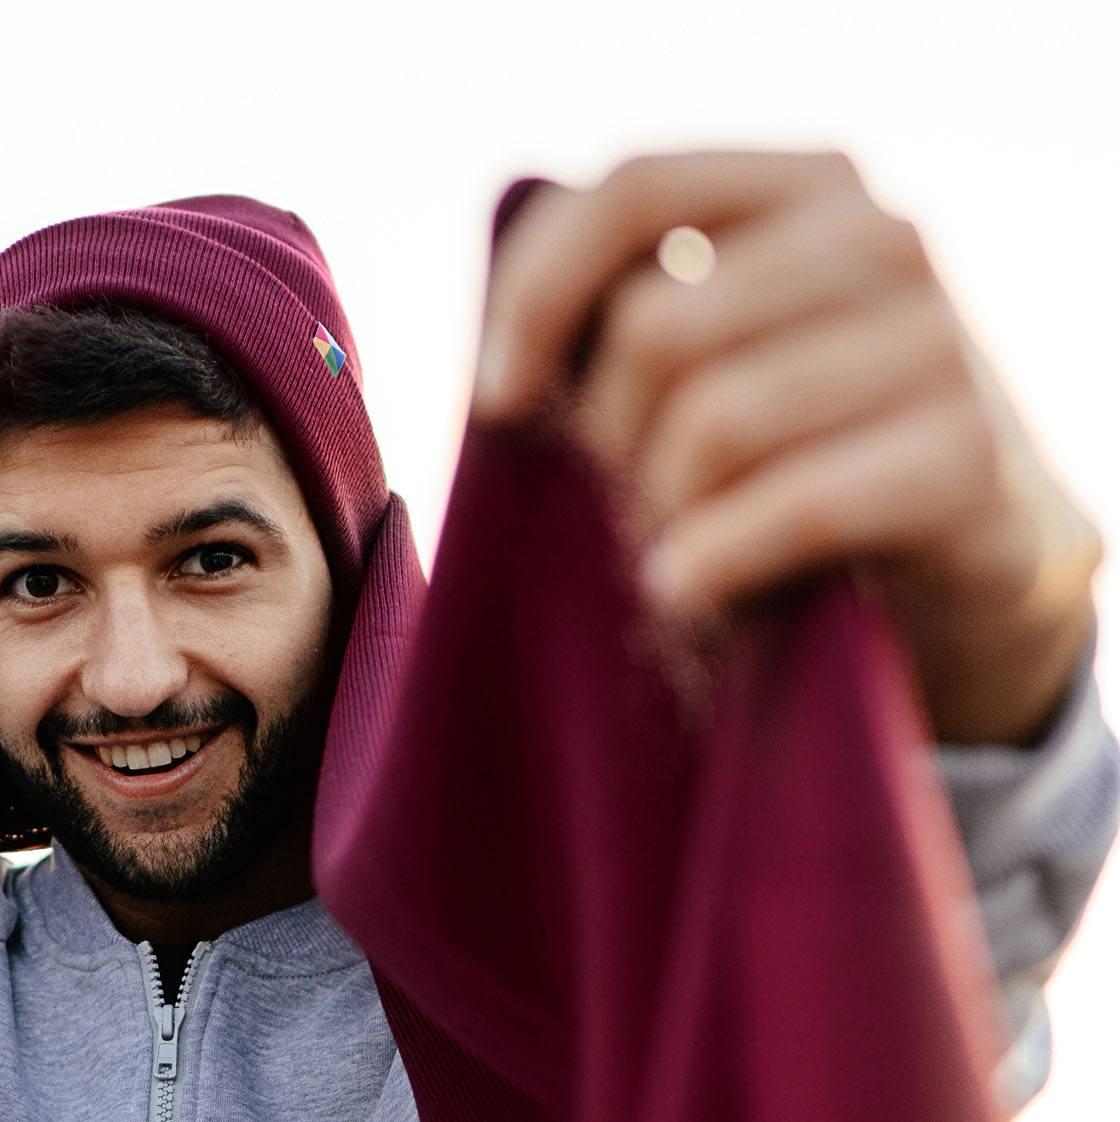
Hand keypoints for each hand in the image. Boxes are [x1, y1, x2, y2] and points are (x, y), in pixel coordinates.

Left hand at [471, 148, 1104, 745]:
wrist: (954, 546)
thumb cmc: (785, 449)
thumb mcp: (706, 360)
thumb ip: (618, 321)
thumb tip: (504, 373)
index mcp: (806, 188)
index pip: (636, 192)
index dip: (539, 296)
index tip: (500, 399)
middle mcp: (883, 241)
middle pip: (658, 330)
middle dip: (610, 437)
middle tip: (629, 495)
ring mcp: (937, 344)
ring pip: (715, 425)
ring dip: (664, 512)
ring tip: (676, 545)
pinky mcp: (963, 461)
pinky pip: (793, 510)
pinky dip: (714, 565)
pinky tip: (686, 592)